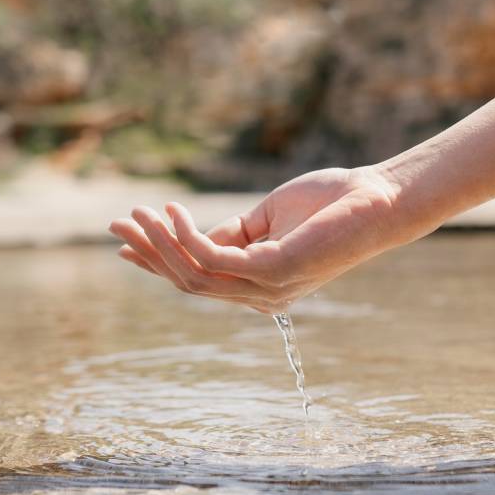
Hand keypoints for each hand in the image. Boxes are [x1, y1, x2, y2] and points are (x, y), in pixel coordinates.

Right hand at [108, 165, 402, 312]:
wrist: (379, 199)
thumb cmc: (331, 204)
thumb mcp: (266, 218)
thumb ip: (231, 232)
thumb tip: (189, 234)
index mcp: (259, 285)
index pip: (198, 280)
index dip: (157, 262)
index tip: (124, 243)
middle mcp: (260, 295)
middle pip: (187, 282)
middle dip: (148, 253)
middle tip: (115, 224)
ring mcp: (267, 288)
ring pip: (194, 275)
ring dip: (159, 243)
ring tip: (137, 212)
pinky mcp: (274, 272)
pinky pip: (213, 259)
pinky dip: (186, 236)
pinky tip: (172, 212)